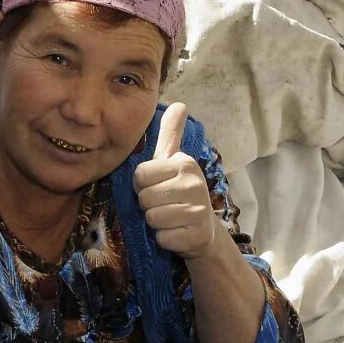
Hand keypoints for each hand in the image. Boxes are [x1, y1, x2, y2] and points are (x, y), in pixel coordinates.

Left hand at [133, 105, 221, 261]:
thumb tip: (179, 103)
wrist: (203, 230)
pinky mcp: (196, 236)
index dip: (142, 185)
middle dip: (148, 205)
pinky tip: (177, 233)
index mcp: (185, 164)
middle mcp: (194, 184)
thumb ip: (171, 133)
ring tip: (170, 219)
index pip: (140, 175)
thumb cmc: (180, 192)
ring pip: (152, 218)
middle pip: (144, 198)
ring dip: (156, 223)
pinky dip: (165, 239)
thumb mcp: (173, 161)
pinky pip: (163, 238)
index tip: (158, 187)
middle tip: (164, 205)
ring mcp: (198, 211)